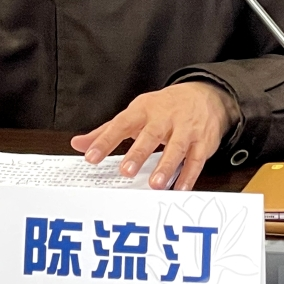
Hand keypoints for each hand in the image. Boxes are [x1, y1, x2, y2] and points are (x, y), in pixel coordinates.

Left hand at [70, 81, 239, 191]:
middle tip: (126, 171)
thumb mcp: (135, 113)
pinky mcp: (202, 141)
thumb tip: (78, 144)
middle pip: (151, 134)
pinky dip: (189, 175)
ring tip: (155, 184)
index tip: (91, 157)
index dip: (106, 141)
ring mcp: (186, 129)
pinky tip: (180, 188)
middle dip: (139, 153)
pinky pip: (196, 159)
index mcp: (144, 110)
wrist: (205, 95)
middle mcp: (165, 118)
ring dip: (166, 166)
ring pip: (177, 147)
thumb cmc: (164, 107)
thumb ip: (107, 131)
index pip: (121, 124)